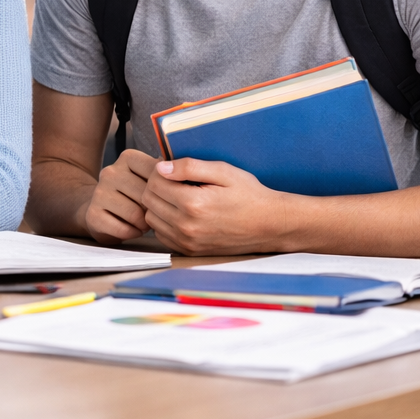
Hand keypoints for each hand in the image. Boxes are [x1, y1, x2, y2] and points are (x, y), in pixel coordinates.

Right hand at [83, 149, 157, 243]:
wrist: (100, 209)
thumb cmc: (134, 195)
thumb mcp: (149, 178)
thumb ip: (166, 174)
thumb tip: (185, 173)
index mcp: (127, 157)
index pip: (157, 174)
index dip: (164, 191)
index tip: (162, 196)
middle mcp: (110, 172)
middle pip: (146, 196)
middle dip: (153, 210)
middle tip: (152, 213)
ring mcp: (99, 192)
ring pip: (135, 214)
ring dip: (143, 224)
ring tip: (142, 221)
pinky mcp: (93, 214)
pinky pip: (123, 229)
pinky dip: (132, 233)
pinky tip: (130, 228)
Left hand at [136, 158, 294, 254]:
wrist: (270, 225)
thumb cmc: (249, 195)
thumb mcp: (224, 172)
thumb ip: (190, 167)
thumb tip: (161, 168)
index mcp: (193, 203)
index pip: (154, 182)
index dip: (159, 172)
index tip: (172, 169)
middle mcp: (186, 226)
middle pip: (148, 200)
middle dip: (157, 187)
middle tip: (173, 181)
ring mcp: (187, 241)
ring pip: (151, 218)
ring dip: (158, 205)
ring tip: (177, 197)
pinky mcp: (189, 251)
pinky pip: (161, 234)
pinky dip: (164, 223)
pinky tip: (180, 214)